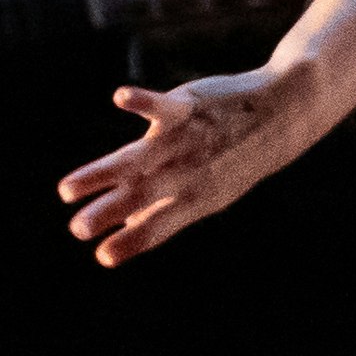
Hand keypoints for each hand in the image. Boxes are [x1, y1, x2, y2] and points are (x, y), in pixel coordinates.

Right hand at [57, 0, 355, 265]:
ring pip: (139, 158)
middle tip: (77, 229)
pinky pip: (162, 106)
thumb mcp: (211, 189)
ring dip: (103, 172)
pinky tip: (120, 98)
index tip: (103, 257)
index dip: (132, 243)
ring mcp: (187, 140)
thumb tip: (130, 227)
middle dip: (108, 212)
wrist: (288, 114)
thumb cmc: (239, 157)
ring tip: (68, 188)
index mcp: (194, 197)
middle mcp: (188, 172)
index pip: (159, 226)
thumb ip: (166, 207)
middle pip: (142, 195)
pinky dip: (142, 102)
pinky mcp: (188, 107)